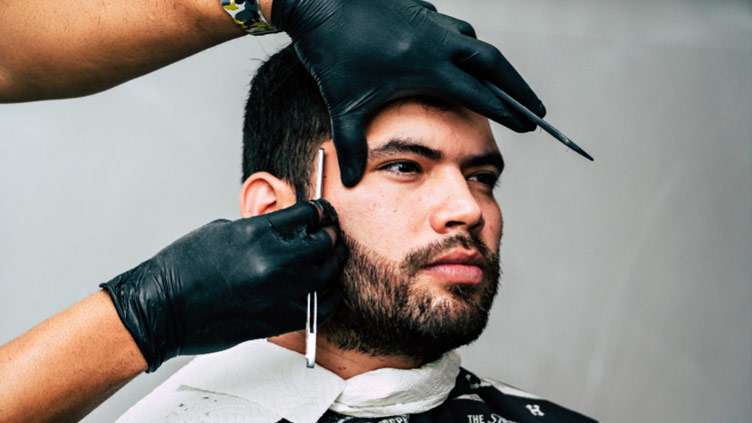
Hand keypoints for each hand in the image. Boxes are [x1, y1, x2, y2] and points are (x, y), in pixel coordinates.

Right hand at [101, 200, 344, 371]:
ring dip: (333, 263)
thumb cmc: (183, 270)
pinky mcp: (282, 319)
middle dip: (330, 235)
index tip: (325, 214)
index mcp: (258, 231)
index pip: (308, 214)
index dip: (321, 212)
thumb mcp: (222, 231)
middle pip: (324, 242)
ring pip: (328, 273)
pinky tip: (329, 290)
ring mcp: (281, 291)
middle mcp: (275, 260)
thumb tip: (283, 232)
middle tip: (331, 234)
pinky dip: (331, 296)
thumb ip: (259, 230)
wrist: (163, 308)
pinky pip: (323, 307)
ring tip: (333, 258)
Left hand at [272, 0, 545, 186]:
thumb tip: (350, 182)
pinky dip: (464, 44)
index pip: (480, 93)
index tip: (530, 125)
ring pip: (473, 41)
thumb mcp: (344, 104)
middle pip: (494, 64)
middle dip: (519, 88)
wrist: (319, 0)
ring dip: (491, 64)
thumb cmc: (330, 54)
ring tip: (500, 85)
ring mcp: (430, 21)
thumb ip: (351, 145)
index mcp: (427, 67)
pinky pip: (452, 28)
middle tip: (539, 110)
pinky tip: (457, 56)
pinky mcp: (419, 9)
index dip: (508, 110)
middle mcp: (437, 41)